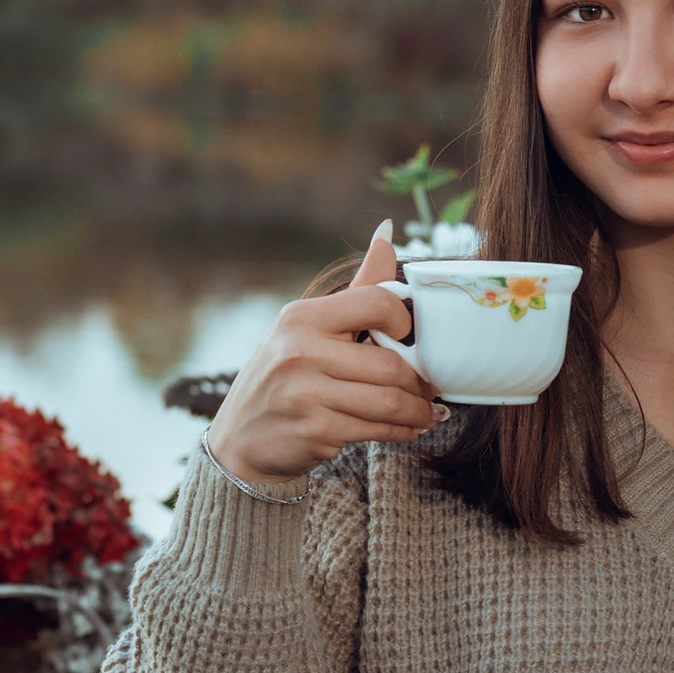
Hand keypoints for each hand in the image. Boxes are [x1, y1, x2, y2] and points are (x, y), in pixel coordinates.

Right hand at [208, 228, 443, 487]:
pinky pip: (377, 430)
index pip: (375, 303)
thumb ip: (357, 289)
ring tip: (427, 412)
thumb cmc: (284, 376)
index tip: (410, 338)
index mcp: (302, 318)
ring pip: (390, 402)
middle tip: (432, 387)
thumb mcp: (307, 328)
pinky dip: (402, 431)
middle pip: (390, 365)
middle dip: (421, 381)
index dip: (404, 321)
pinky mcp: (316, 431)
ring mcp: (306, 395)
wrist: (241, 439)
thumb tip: (388, 232)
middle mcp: (300, 352)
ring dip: (418, 411)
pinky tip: (408, 428)